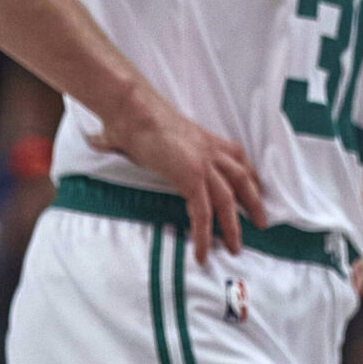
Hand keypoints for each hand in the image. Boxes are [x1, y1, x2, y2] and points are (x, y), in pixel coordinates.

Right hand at [87, 88, 263, 264]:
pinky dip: (205, 235)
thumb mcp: (154, 133)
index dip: (249, 179)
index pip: (239, 161)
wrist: (134, 111)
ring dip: (233, 226)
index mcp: (209, 140)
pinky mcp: (192, 178)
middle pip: (243, 180)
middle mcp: (213, 151)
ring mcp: (205, 165)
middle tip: (262, 222)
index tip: (255, 192)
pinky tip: (203, 252)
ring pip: (229, 201)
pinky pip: (204, 213)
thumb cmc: (137, 119)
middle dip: (254, 203)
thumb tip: (100, 141)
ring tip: (235, 247)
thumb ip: (145, 144)